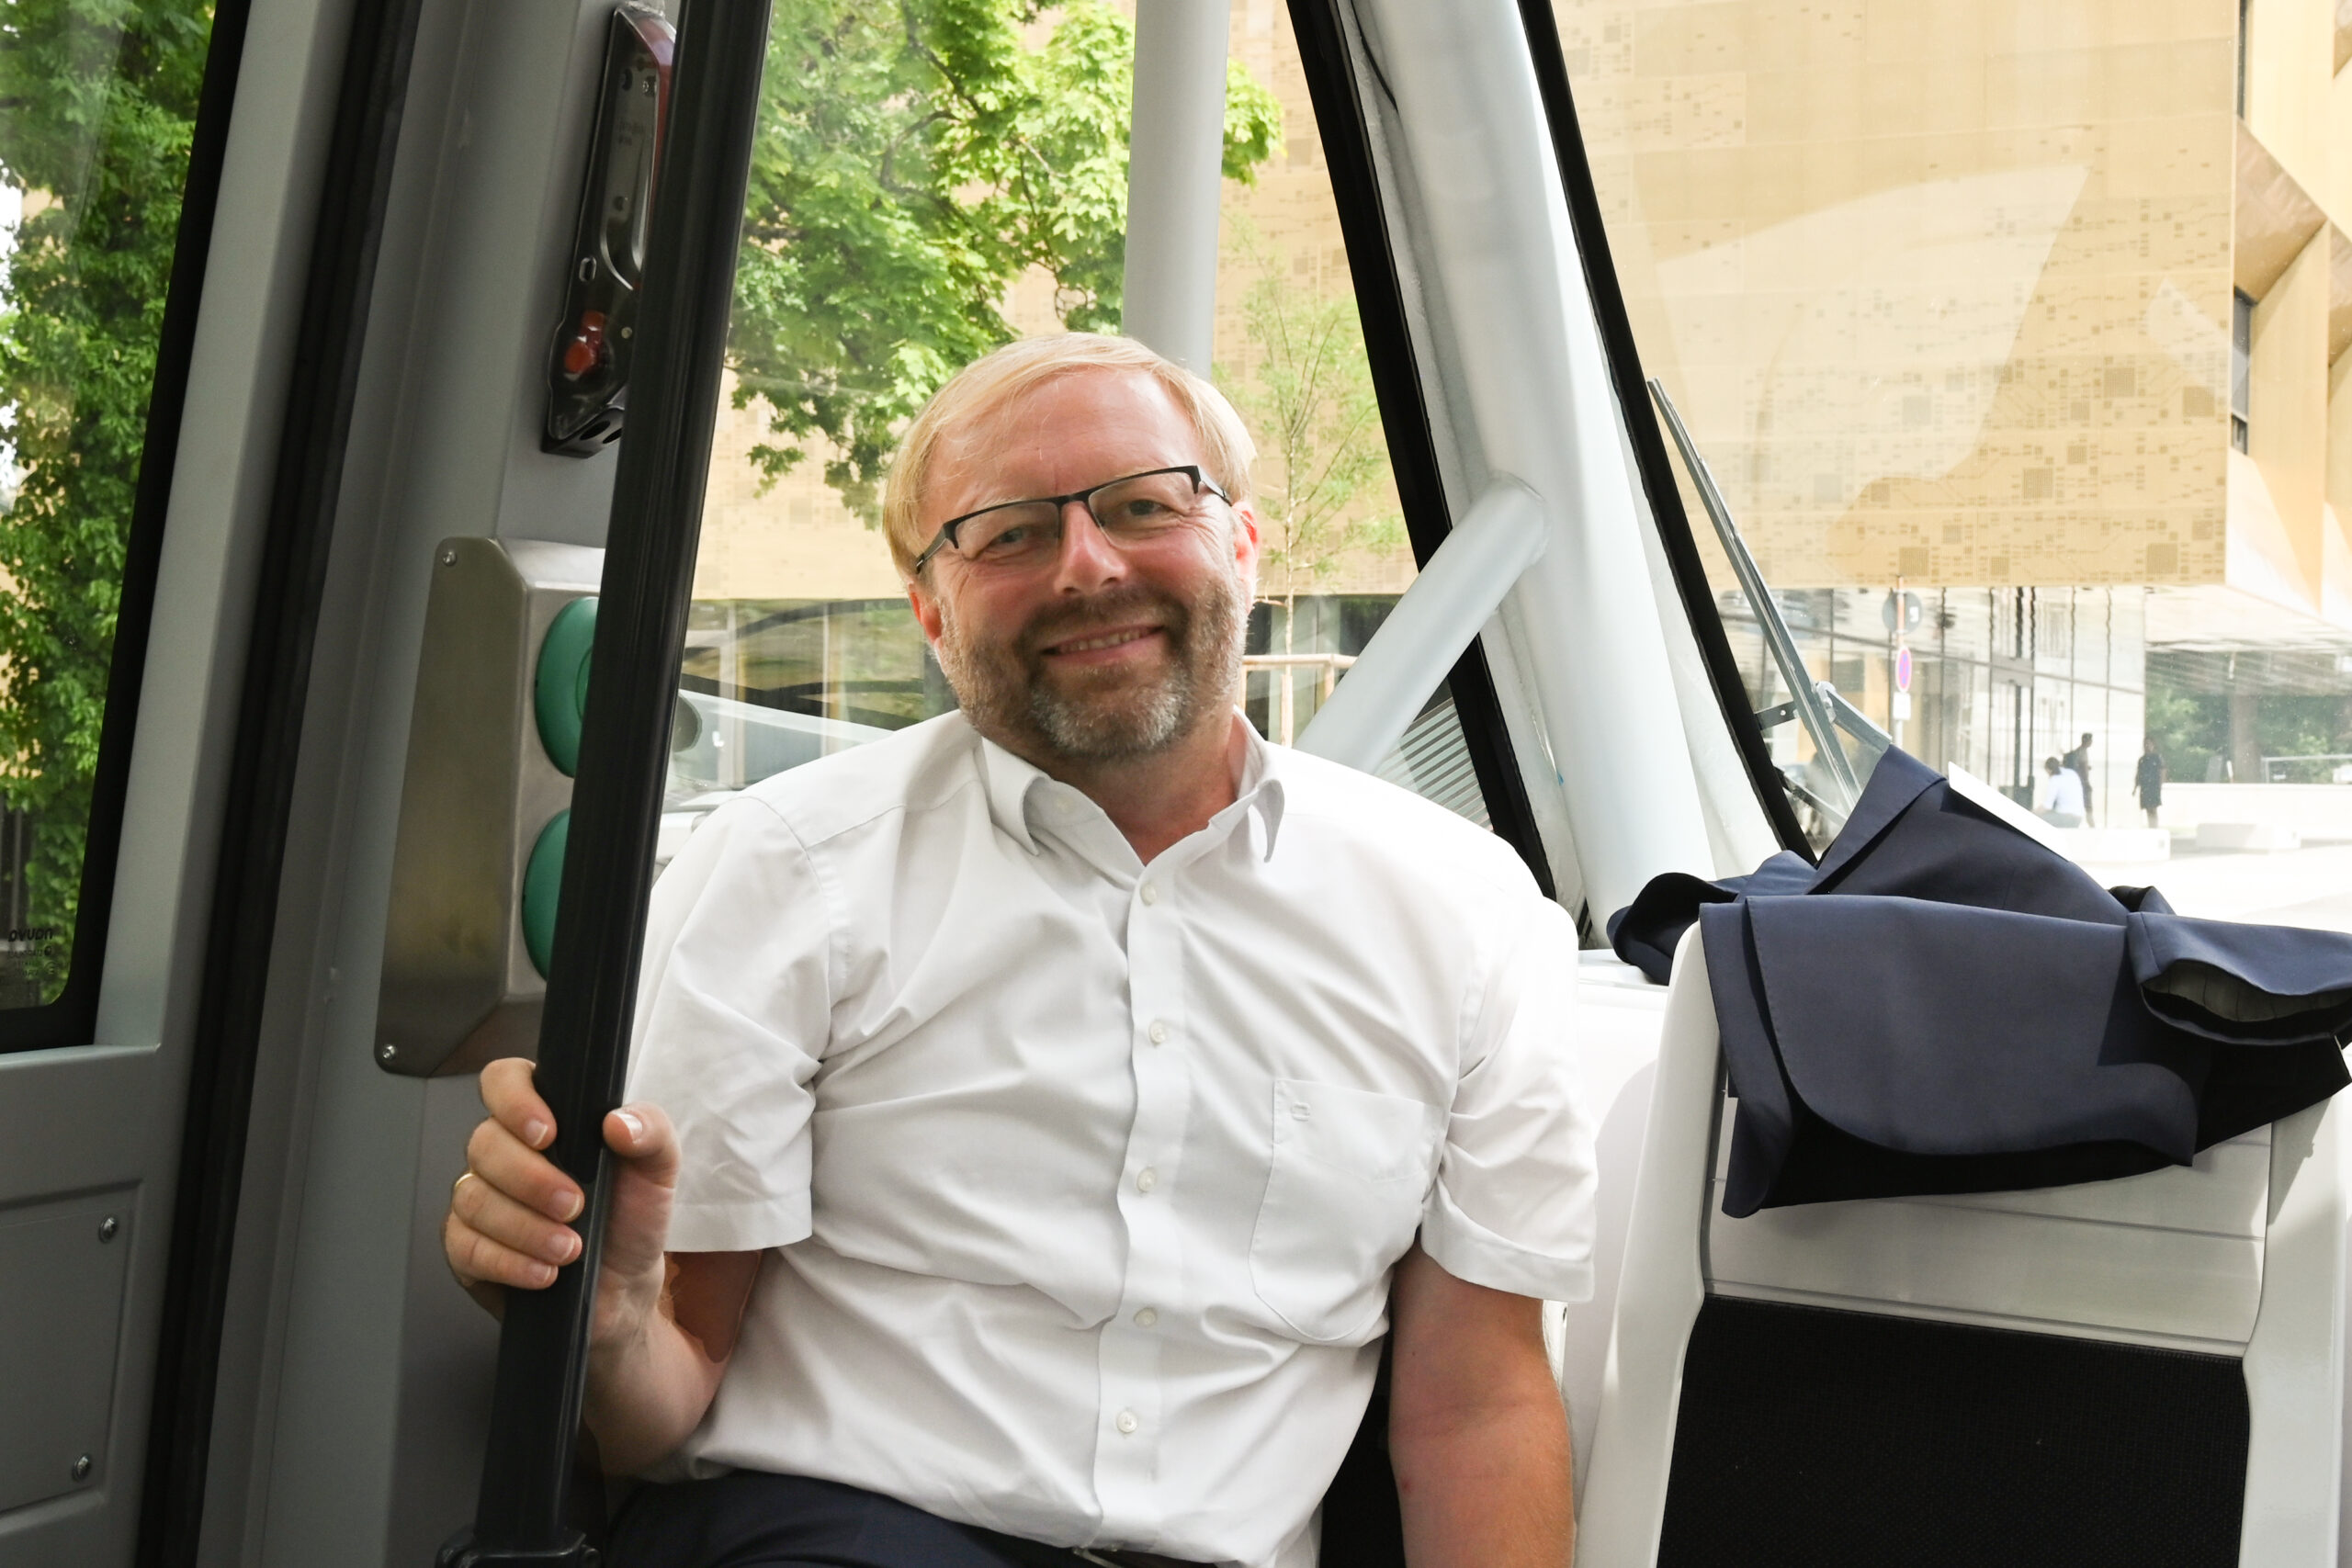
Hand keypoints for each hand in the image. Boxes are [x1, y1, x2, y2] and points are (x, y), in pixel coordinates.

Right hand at [442, 1057, 680, 1352]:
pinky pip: (464, 1246)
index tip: (548, 1133)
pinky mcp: (467, 1248)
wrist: (623, 1288)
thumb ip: (651, 1132)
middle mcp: (504, 1153)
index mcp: (545, 1118)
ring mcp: (481, 1199)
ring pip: (472, 1197)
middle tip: (575, 1206)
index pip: (504, 1080)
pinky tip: (544, 1273)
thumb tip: (619, 1122)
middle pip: (484, 1143)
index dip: (514, 1100)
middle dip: (531, 1179)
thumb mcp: (658, 1171)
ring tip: (569, 1248)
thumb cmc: (632, 1219)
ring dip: (524, 1227)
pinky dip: (508, 1261)